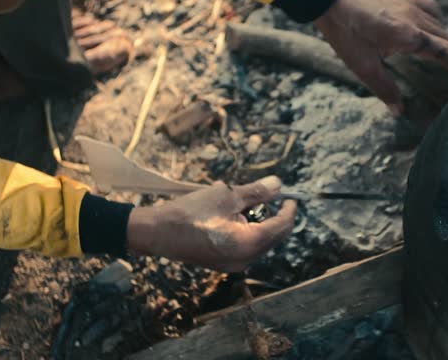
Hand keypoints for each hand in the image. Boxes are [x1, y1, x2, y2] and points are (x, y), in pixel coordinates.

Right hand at [125, 176, 296, 271]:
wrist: (157, 233)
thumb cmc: (190, 213)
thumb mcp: (226, 196)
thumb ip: (256, 191)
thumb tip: (278, 184)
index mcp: (248, 244)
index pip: (281, 226)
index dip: (289, 209)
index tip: (291, 195)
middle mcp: (244, 259)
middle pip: (273, 236)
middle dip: (275, 215)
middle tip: (273, 195)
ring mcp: (233, 264)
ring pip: (260, 241)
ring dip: (260, 221)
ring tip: (248, 200)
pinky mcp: (223, 263)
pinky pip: (246, 246)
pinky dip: (248, 230)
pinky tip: (235, 213)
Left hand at [314, 0, 447, 114]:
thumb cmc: (345, 32)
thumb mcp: (362, 66)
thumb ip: (384, 88)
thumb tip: (399, 111)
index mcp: (408, 36)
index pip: (445, 52)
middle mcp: (415, 18)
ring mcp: (410, 5)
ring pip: (442, 25)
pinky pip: (431, 9)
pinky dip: (439, 22)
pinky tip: (435, 30)